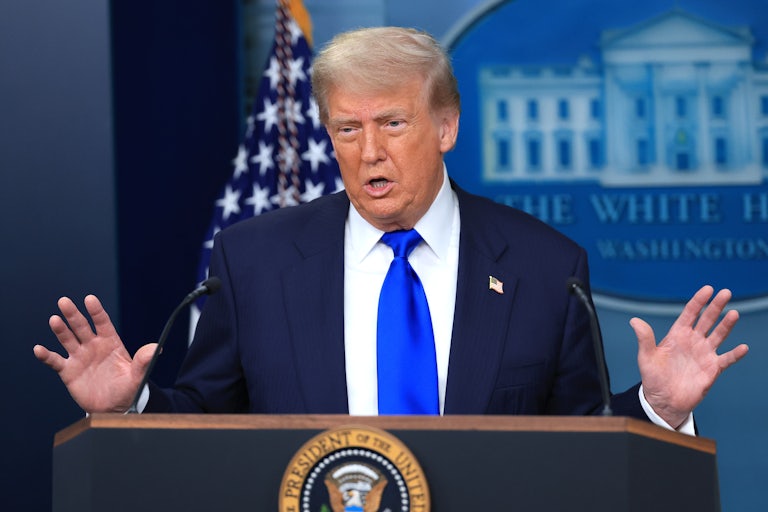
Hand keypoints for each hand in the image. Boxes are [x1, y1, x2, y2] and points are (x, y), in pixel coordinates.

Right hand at [33, 295, 157, 412]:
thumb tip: (156, 348)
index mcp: (110, 343)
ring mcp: (79, 357)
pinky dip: (46, 355)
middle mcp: (93, 346)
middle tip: (64, 301)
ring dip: (60, 330)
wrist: (114, 407)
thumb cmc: (128, 388)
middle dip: (73, 314)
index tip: (89, 299)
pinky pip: (55, 361)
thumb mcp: (138, 375)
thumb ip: (144, 361)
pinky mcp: (68, 371)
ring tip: (54, 320)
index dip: (96, 311)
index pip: (102, 323)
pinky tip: (38, 349)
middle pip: (81, 326)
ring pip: (67, 339)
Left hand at [631, 285, 748, 428]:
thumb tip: (634, 320)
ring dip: (726, 325)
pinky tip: (742, 347)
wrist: (664, 401)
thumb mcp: (646, 357)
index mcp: (677, 335)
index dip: (698, 301)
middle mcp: (693, 341)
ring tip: (734, 313)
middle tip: (725, 293)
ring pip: (718, 335)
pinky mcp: (712, 369)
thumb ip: (644, 339)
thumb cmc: (653, 378)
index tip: (708, 289)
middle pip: (707, 320)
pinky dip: (734, 354)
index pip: (690, 313)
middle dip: (715, 306)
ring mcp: (704, 354)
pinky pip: (726, 359)